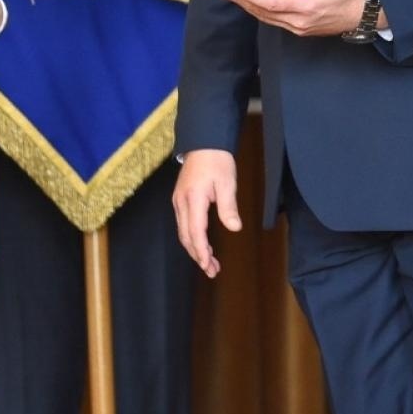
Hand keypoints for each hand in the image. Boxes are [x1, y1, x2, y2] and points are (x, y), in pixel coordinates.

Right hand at [172, 149, 240, 277]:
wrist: (204, 142)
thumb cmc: (217, 161)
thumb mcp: (227, 183)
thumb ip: (228, 207)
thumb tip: (234, 228)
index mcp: (193, 199)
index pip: (195, 232)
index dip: (201, 251)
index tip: (208, 266)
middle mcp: (181, 203)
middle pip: (186, 236)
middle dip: (198, 256)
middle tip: (212, 270)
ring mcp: (178, 201)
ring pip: (183, 232)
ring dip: (195, 249)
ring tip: (210, 263)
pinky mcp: (180, 200)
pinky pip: (183, 225)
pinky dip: (192, 238)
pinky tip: (203, 245)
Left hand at [220, 0, 382, 37]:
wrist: (366, 12)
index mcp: (308, 7)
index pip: (272, 3)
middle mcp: (300, 21)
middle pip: (264, 12)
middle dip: (243, 1)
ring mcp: (300, 28)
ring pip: (267, 19)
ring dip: (249, 8)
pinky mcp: (301, 29)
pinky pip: (275, 21)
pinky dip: (261, 12)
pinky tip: (254, 4)